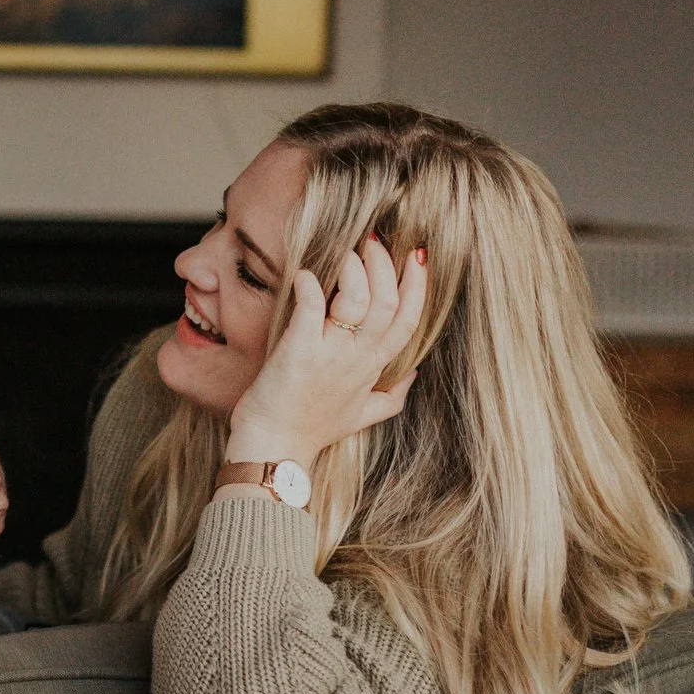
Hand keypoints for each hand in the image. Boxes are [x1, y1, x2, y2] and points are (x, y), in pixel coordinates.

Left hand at [226, 237, 427, 470]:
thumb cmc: (311, 431)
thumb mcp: (361, 417)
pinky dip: (311, 286)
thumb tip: (413, 376)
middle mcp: (357, 359)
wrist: (274, 450)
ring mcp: (330, 355)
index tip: (416, 255)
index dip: (418, 285)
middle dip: (386, 265)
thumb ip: (391, 397)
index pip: (409, 320)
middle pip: (389, 303)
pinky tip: (305, 274)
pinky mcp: (299, 351)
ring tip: (346, 252)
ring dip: (354, 270)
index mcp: (373, 368)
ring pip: (360, 301)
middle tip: (373, 243)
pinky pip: (312, 309)